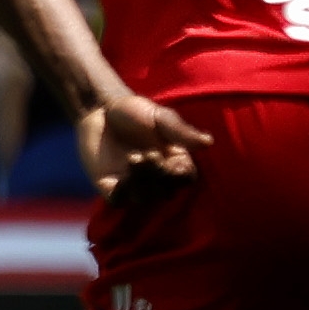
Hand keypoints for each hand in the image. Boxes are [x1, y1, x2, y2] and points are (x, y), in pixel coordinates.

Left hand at [79, 88, 210, 191]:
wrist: (100, 109)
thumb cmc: (135, 111)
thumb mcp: (160, 118)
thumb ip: (181, 131)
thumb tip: (208, 142)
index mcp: (174, 162)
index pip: (185, 179)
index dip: (179, 175)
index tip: (169, 158)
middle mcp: (156, 177)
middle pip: (166, 191)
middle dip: (159, 175)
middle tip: (148, 154)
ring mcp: (133, 183)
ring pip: (144, 199)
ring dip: (141, 183)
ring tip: (134, 158)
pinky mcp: (109, 185)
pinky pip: (118, 200)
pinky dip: (122, 193)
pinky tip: (121, 177)